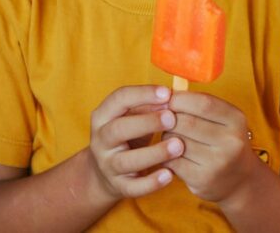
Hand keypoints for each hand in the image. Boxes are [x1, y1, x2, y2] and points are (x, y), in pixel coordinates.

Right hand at [87, 85, 184, 200]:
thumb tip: (170, 97)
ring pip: (127, 160)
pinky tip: (169, 174)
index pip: (119, 99)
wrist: (105, 172)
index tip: (167, 93)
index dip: (143, 94)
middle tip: (172, 118)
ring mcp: (108, 165)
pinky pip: (134, 187)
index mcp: (102, 116)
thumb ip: (147, 106)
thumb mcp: (131, 116)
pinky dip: (152, 182)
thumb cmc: (127, 135)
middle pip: (118, 129)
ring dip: (154, 152)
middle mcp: (101, 141)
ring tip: (178, 146)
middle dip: (147, 122)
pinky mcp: (119, 186)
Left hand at [163, 92, 258, 201]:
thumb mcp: (224, 119)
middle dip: (169, 119)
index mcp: (236, 120)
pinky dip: (166, 155)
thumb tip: (165, 95)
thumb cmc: (224, 141)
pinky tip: (170, 153)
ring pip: (176, 141)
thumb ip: (200, 104)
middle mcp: (231, 142)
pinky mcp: (202, 180)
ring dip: (166, 137)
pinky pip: (173, 161)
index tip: (168, 99)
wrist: (240, 180)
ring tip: (170, 136)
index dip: (180, 99)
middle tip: (164, 120)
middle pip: (187, 122)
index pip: (203, 103)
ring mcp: (217, 163)